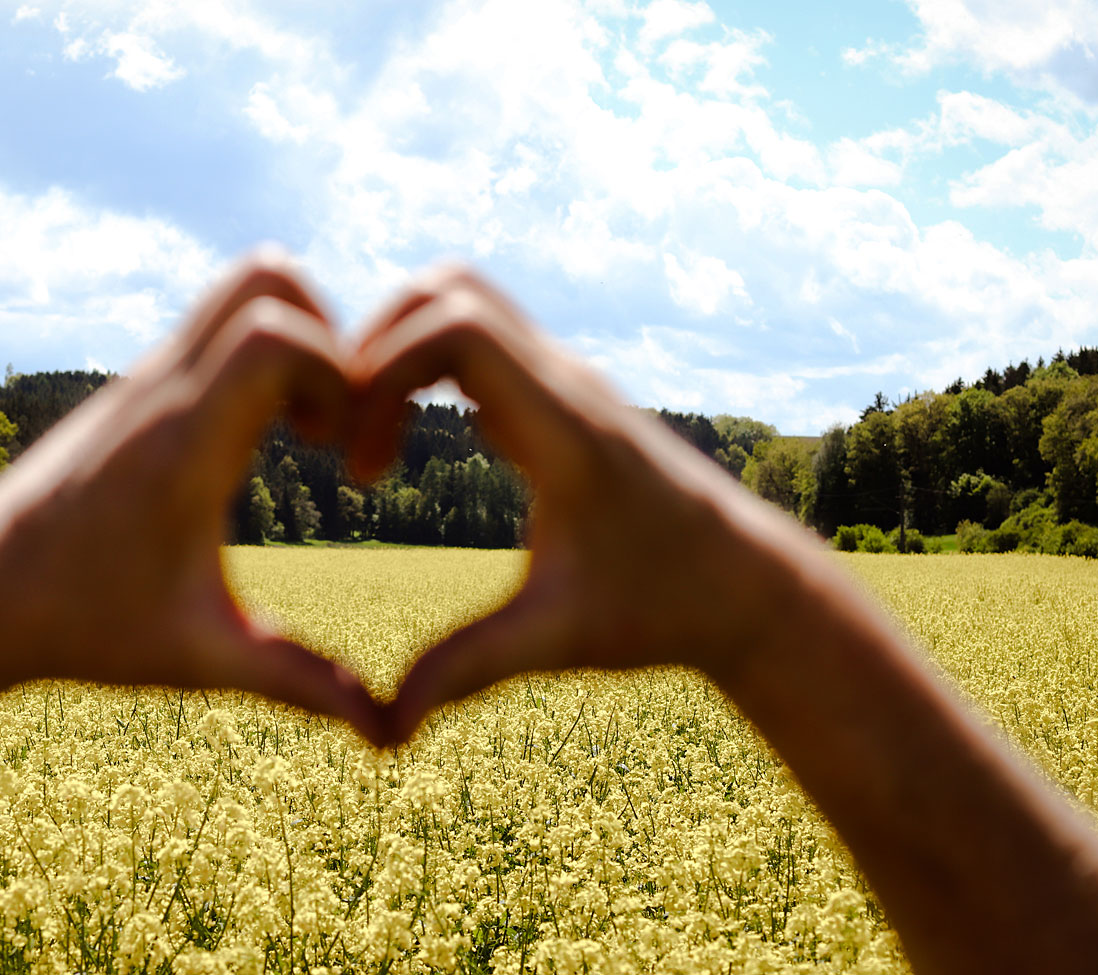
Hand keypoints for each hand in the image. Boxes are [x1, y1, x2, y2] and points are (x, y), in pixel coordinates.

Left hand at [0, 251, 389, 745]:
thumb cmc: (81, 626)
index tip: (340, 449)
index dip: (338, 371)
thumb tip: (387, 731)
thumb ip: (299, 684)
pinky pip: (213, 327)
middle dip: (329, 332)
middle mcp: (164, 392)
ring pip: (237, 288)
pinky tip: (259, 441)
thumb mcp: (200, 659)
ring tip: (304, 429)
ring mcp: (144, 379)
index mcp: (184, 446)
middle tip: (334, 420)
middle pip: (265, 275)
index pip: (274, 336)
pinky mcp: (136, 388)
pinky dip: (259, 357)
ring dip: (294, 337)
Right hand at [347, 265, 819, 743]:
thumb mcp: (558, 640)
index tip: (362, 465)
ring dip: (398, 350)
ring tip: (373, 438)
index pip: (458, 329)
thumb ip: (467, 671)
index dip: (381, 374)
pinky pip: (479, 338)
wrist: (747, 583)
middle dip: (374, 345)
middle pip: (449, 288)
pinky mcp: (559, 393)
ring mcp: (564, 379)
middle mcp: (564, 382)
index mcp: (563, 427)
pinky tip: (415, 445)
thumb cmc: (662, 607)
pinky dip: (426, 367)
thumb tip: (383, 732)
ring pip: (464, 301)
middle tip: (350, 435)